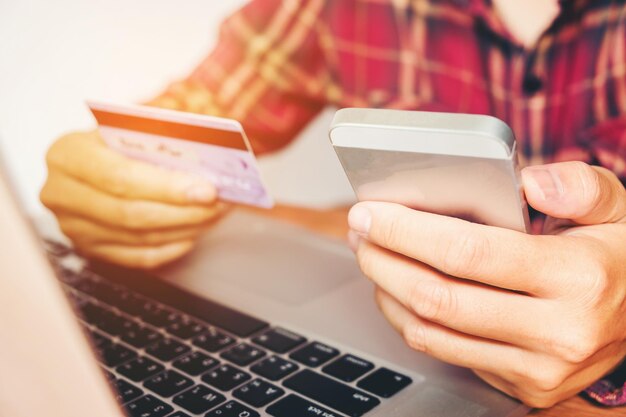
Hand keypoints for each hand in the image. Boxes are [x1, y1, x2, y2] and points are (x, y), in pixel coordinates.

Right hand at [41, 130, 225, 267]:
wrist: (91, 160)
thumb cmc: (116, 140)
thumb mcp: (131, 126)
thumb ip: (161, 137)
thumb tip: (210, 154)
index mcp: (67, 154)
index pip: (120, 177)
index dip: (167, 187)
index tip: (207, 190)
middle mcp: (62, 194)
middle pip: (130, 213)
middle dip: (183, 211)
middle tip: (218, 205)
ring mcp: (73, 227)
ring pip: (138, 237)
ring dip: (184, 228)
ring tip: (214, 215)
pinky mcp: (89, 250)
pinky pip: (137, 258)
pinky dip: (170, 248)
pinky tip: (193, 234)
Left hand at [348, 161, 625, 407]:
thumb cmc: (619, 259)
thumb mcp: (619, 209)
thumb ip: (580, 186)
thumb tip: (528, 182)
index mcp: (578, 277)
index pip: (469, 252)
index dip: (407, 231)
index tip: (370, 212)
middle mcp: (558, 332)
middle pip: (439, 297)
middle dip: (383, 260)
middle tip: (359, 231)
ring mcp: (538, 368)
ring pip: (432, 332)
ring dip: (387, 290)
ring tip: (371, 255)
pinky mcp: (523, 386)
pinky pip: (445, 353)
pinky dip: (409, 320)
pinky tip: (397, 290)